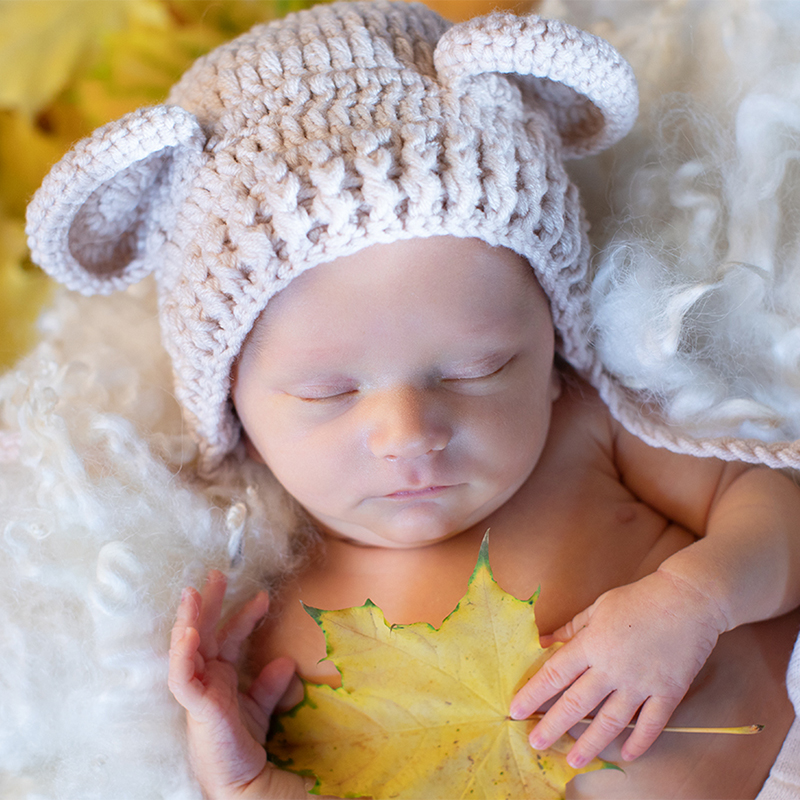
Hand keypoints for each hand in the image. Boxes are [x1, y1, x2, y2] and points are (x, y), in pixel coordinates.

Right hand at [168, 570, 319, 799]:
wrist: (245, 781)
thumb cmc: (245, 745)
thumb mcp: (261, 707)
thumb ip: (271, 684)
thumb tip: (286, 661)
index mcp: (219, 676)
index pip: (228, 637)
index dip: (243, 615)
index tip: (264, 596)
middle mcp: (205, 679)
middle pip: (203, 633)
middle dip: (209, 603)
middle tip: (217, 574)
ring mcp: (197, 691)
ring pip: (186, 649)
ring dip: (189, 620)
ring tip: (193, 593)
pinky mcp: (195, 706)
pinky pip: (183, 677)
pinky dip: (183, 654)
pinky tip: (189, 634)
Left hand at [509, 570, 724, 767]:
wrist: (688, 599)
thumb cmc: (638, 599)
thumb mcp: (598, 607)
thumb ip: (570, 629)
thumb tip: (543, 642)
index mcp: (592, 644)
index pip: (554, 674)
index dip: (533, 694)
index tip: (515, 711)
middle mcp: (613, 667)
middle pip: (577, 703)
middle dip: (553, 726)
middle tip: (535, 743)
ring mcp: (641, 682)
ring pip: (611, 721)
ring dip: (590, 743)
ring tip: (573, 760)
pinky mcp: (668, 692)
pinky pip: (651, 724)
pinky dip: (638, 742)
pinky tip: (624, 754)